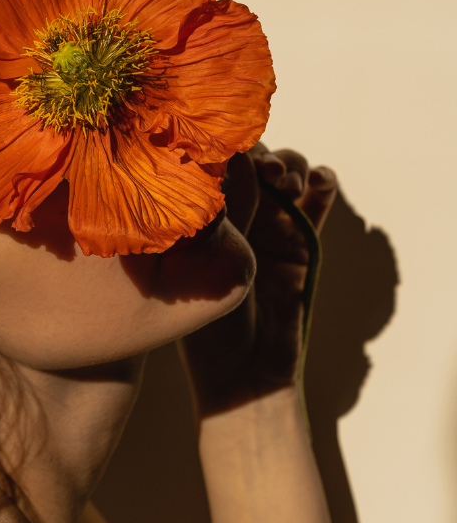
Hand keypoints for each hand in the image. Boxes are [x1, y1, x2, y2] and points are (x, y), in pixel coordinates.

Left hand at [179, 145, 337, 416]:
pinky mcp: (301, 240)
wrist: (244, 374)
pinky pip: (317, 199)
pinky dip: (323, 182)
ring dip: (291, 166)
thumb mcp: (210, 265)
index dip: (228, 149)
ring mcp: (269, 223)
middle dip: (263, 155)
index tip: (231, 152)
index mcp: (200, 215)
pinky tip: (319, 183)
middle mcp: (233, 213)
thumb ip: (225, 214)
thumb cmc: (207, 327)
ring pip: (287, 171)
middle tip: (266, 171)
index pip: (214, 162)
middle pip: (254, 158)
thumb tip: (232, 161)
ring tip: (286, 183)